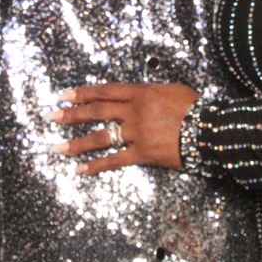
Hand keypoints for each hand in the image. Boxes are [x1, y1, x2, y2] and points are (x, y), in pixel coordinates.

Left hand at [48, 82, 197, 174]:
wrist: (211, 130)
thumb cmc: (196, 108)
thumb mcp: (171, 90)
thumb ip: (150, 93)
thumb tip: (136, 95)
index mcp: (141, 92)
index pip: (105, 90)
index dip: (83, 93)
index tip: (64, 96)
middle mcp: (134, 111)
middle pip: (96, 111)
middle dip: (71, 115)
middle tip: (51, 117)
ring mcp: (137, 132)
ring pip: (100, 137)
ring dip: (76, 143)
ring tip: (57, 148)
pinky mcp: (142, 153)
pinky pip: (114, 160)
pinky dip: (95, 166)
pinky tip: (80, 170)